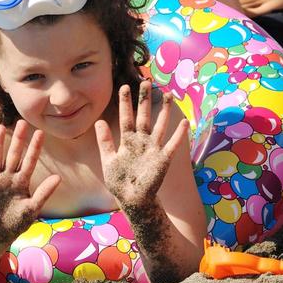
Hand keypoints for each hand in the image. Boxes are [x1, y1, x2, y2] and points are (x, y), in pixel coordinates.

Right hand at [0, 122, 60, 246]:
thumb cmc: (16, 222)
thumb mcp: (32, 208)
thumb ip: (44, 193)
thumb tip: (59, 177)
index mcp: (21, 182)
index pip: (30, 161)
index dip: (35, 147)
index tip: (41, 132)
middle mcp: (8, 178)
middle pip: (13, 155)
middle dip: (18, 139)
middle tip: (22, 122)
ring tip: (1, 127)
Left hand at [95, 84, 188, 212]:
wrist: (133, 200)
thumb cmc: (120, 182)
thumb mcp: (108, 161)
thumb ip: (105, 142)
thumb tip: (98, 121)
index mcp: (127, 141)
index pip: (126, 118)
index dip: (125, 103)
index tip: (124, 86)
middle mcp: (142, 142)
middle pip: (144, 116)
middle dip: (144, 100)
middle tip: (146, 81)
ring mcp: (153, 149)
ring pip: (160, 125)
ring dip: (164, 111)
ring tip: (168, 95)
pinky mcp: (163, 159)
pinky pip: (173, 144)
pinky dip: (179, 134)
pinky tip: (184, 122)